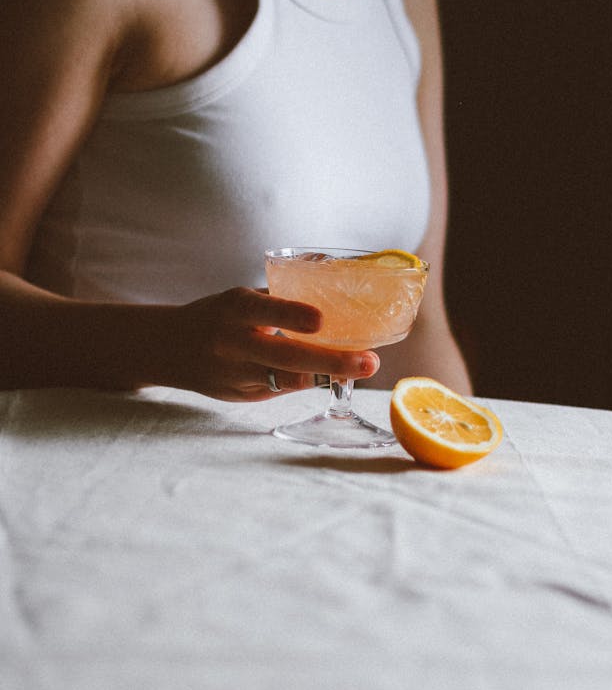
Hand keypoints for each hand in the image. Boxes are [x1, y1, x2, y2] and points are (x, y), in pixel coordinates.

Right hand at [162, 287, 379, 401]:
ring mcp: (234, 374)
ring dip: (324, 377)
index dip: (292, 316)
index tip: (321, 320)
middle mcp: (233, 343)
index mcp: (234, 309)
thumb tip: (333, 292)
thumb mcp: (238, 300)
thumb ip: (278, 302)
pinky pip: (277, 392)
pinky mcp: (236, 396)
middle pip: (284, 358)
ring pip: (283, 382)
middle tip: (369, 362)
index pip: (265, 311)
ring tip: (357, 371)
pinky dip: (306, 384)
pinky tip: (330, 378)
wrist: (165, 348)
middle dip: (331, 362)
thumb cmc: (215, 317)